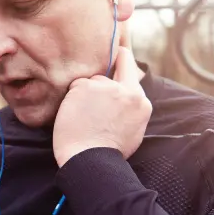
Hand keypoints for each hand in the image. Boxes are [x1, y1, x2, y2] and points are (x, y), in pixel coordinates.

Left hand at [53, 47, 151, 167]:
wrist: (90, 161)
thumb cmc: (108, 152)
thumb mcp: (133, 128)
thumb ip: (131, 107)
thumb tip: (128, 92)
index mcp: (140, 102)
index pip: (131, 68)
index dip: (122, 59)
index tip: (117, 53)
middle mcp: (125, 91)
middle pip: (108, 74)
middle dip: (98, 86)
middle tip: (90, 104)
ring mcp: (105, 87)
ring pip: (90, 81)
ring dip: (84, 94)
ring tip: (83, 118)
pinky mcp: (84, 88)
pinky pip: (75, 86)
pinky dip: (72, 99)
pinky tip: (74, 116)